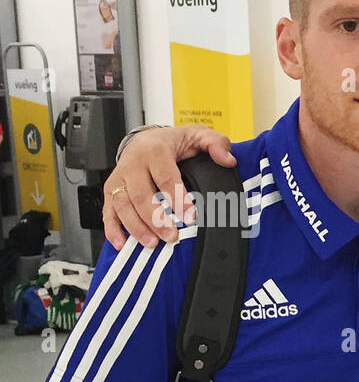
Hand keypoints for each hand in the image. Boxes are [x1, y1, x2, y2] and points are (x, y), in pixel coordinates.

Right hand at [103, 126, 234, 248]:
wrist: (146, 140)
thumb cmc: (173, 143)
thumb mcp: (198, 136)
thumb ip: (216, 143)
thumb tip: (227, 159)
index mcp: (155, 150)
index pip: (166, 176)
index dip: (177, 198)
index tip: (189, 217)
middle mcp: (133, 164)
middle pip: (140, 193)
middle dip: (155, 217)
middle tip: (171, 235)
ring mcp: (119, 178)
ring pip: (122, 204)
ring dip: (135, 226)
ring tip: (152, 243)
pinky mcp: (111, 191)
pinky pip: (107, 211)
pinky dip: (112, 229)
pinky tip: (123, 244)